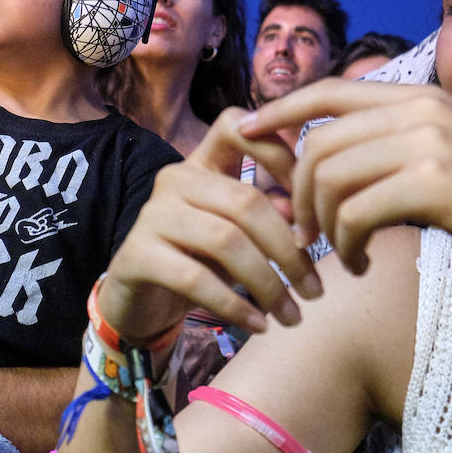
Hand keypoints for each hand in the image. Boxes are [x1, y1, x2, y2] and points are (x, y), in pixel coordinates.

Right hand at [97, 107, 322, 345]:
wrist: (139, 301)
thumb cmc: (197, 262)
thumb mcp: (237, 238)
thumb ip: (268, 217)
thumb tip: (303, 217)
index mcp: (200, 164)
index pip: (234, 127)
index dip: (277, 151)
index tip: (313, 202)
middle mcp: (173, 179)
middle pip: (244, 201)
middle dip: (289, 250)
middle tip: (315, 290)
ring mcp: (151, 215)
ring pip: (224, 241)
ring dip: (268, 284)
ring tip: (293, 315)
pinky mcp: (136, 254)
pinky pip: (195, 278)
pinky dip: (234, 305)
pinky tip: (259, 325)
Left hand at [243, 77, 451, 304]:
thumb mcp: (450, 158)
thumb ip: (396, 146)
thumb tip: (330, 158)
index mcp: (423, 98)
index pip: (331, 91)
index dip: (281, 109)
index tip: (246, 132)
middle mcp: (423, 110)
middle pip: (319, 141)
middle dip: (297, 191)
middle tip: (303, 232)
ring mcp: (431, 143)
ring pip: (331, 177)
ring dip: (323, 224)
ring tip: (339, 254)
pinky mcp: (437, 184)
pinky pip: (357, 211)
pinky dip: (347, 243)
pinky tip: (360, 263)